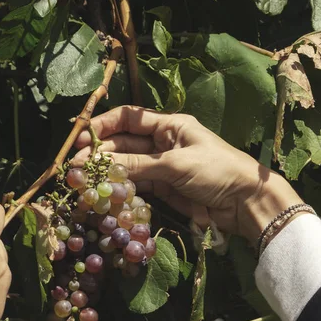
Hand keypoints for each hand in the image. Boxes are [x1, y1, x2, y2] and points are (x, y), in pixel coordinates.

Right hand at [72, 106, 303, 243]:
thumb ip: (138, 164)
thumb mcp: (176, 164)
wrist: (244, 202)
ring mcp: (161, 166)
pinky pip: (135, 183)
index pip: (129, 118)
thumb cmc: (216, 170)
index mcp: (169, 125)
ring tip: (83, 178)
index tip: (82, 136)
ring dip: (107, 169)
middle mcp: (162, 142)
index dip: (104, 124)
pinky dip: (120, 185)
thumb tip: (102, 163)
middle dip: (100, 151)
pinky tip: (103, 189)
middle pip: (124, 142)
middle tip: (76, 164)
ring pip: (127, 164)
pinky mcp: (162, 187)